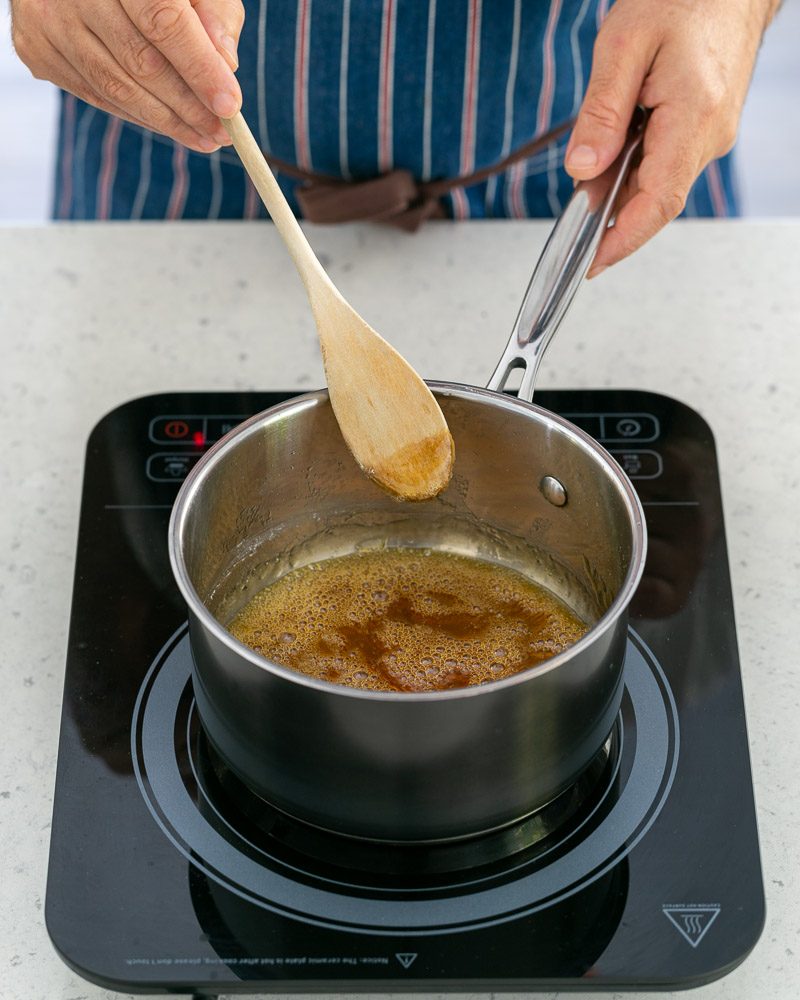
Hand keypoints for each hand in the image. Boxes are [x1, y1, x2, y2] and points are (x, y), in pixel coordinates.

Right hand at [11, 0, 243, 152]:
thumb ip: (213, 13)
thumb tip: (226, 66)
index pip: (164, 22)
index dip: (200, 69)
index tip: (230, 106)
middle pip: (140, 63)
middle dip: (188, 107)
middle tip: (222, 132)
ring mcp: (47, 20)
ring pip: (116, 88)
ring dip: (167, 123)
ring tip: (204, 138)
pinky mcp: (36, 48)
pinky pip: (95, 95)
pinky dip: (137, 115)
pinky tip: (169, 125)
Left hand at [565, 0, 778, 275]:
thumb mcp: (623, 46)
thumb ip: (600, 113)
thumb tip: (581, 171)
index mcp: (693, 118)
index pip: (657, 203)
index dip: (622, 241)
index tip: (591, 262)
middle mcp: (710, 136)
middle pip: (654, 201)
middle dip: (610, 213)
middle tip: (575, 205)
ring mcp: (712, 136)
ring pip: (657, 184)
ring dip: (620, 185)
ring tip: (598, 154)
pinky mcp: (706, 131)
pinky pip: (665, 165)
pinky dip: (634, 168)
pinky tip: (617, 147)